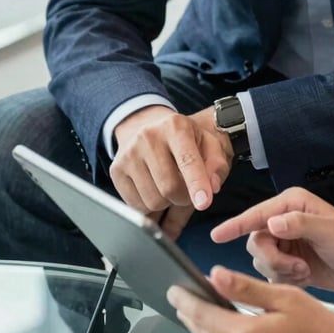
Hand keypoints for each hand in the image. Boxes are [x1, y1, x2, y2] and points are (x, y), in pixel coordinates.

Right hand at [110, 104, 231, 238]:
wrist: (147, 125)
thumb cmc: (184, 139)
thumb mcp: (208, 143)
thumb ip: (217, 164)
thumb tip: (213, 187)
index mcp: (176, 127)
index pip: (187, 160)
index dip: (197, 183)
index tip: (204, 202)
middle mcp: (148, 137)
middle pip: (170, 187)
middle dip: (184, 198)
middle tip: (188, 191)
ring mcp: (129, 154)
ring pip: (153, 201)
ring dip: (167, 203)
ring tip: (170, 186)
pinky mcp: (116, 171)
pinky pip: (136, 206)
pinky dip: (150, 207)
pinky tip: (154, 189)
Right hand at [211, 187, 333, 292]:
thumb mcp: (329, 230)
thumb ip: (300, 224)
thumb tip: (273, 222)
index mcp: (291, 204)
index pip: (256, 215)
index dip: (236, 226)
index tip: (217, 235)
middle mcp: (283, 220)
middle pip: (255, 241)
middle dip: (273, 259)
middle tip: (296, 268)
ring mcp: (284, 241)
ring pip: (261, 260)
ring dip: (281, 271)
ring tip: (304, 271)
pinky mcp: (287, 260)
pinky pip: (270, 273)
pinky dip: (285, 279)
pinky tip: (305, 276)